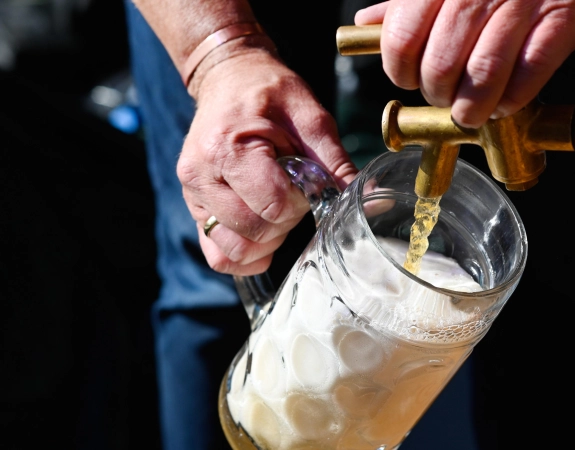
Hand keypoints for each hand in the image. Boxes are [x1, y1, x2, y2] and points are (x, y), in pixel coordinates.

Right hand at [178, 46, 357, 274]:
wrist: (230, 79)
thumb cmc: (270, 94)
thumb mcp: (310, 118)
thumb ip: (337, 164)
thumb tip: (371, 203)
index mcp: (228, 148)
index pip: (274, 206)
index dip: (300, 202)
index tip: (305, 180)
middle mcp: (201, 175)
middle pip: (256, 231)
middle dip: (286, 220)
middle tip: (293, 191)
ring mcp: (192, 195)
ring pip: (237, 251)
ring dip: (267, 239)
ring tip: (276, 207)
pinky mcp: (194, 209)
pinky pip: (219, 255)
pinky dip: (246, 253)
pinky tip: (264, 231)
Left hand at [355, 0, 574, 127]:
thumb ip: (407, 1)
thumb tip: (367, 23)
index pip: (401, 41)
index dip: (400, 73)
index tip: (409, 79)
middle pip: (439, 67)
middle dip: (438, 95)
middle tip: (445, 97)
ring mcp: (520, 3)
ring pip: (482, 77)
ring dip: (472, 109)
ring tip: (471, 112)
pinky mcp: (561, 18)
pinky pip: (528, 74)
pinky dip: (512, 100)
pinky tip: (505, 102)